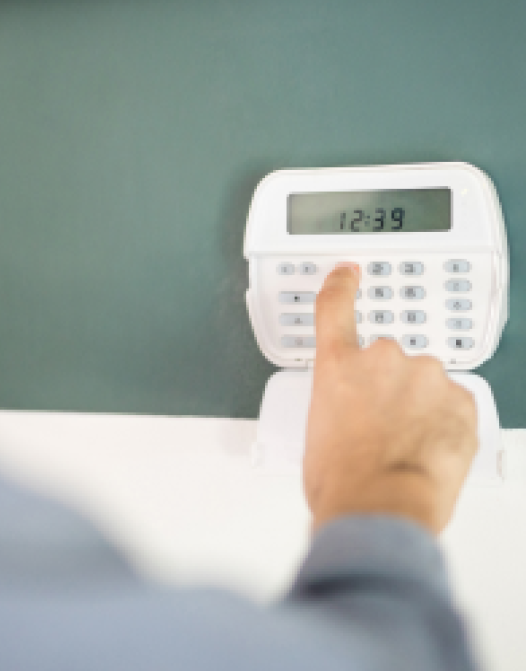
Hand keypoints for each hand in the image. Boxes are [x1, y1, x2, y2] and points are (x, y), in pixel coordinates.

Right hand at [303, 264, 477, 534]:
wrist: (382, 505)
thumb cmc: (343, 480)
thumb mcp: (317, 434)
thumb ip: (336, 406)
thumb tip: (348, 418)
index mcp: (338, 366)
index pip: (335, 307)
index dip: (342, 285)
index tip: (349, 273)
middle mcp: (381, 359)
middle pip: (387, 361)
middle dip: (388, 387)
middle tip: (381, 427)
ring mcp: (424, 376)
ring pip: (424, 383)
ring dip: (419, 405)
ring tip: (406, 446)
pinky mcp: (459, 398)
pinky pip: (453, 403)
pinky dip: (446, 421)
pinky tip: (430, 448)